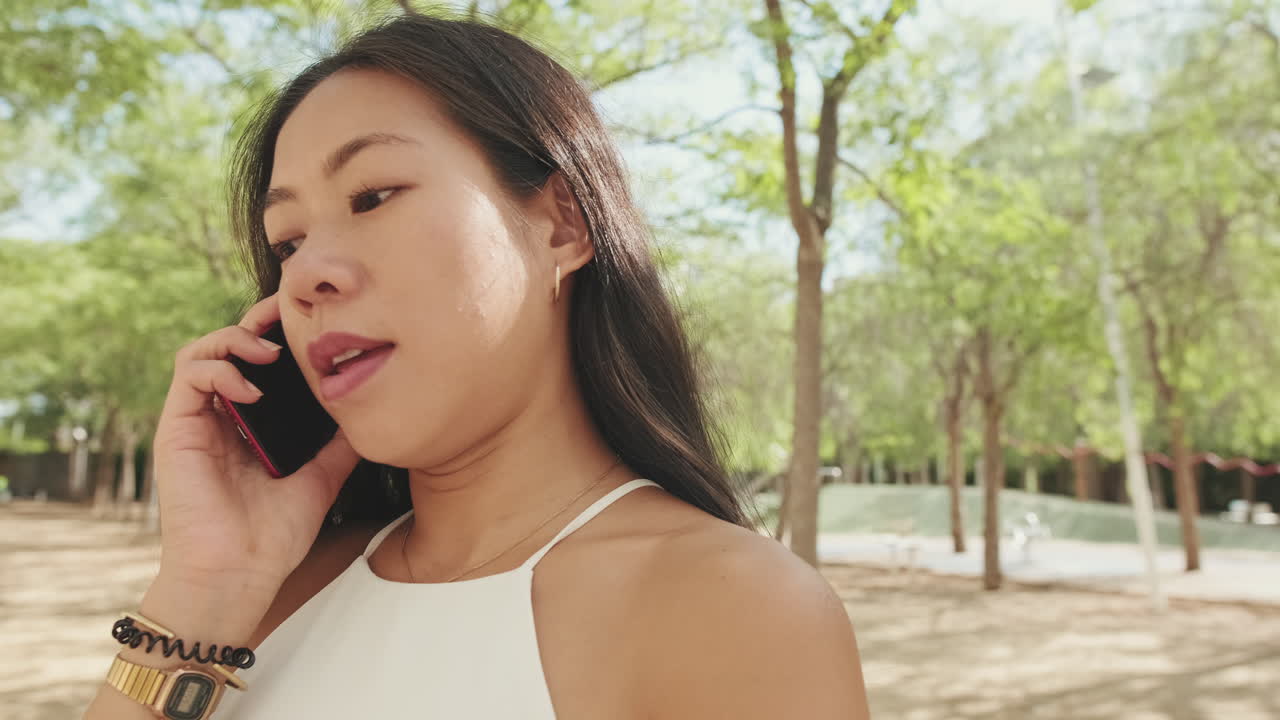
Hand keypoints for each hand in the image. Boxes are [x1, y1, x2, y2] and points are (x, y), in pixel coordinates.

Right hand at [150, 293, 359, 591]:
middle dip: (259, 321)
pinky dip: (221, 367)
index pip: (262, 362)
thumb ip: (341, 442)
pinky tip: (252, 388)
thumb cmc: (275, 535)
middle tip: (290, 312)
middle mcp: (222, 416)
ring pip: (203, 350)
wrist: (239, 574)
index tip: (313, 320)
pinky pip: (189, 373)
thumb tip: (373, 407)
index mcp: (253, 423)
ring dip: (236, 338)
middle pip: (231, 346)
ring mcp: (197, 421)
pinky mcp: (176, 429)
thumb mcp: (323, 477)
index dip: (281, 334)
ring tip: (271, 352)